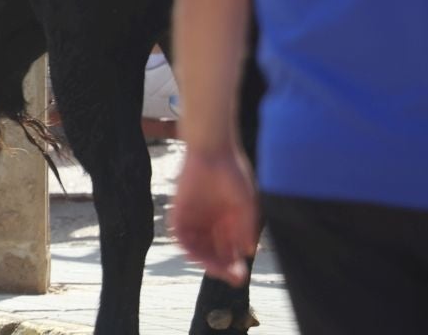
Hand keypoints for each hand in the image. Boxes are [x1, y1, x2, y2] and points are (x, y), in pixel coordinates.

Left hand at [171, 146, 259, 285]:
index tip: (241, 276)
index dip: (234, 265)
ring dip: (207, 262)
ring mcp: (195, 218)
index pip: (229, 251)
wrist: (213, 150)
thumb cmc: (234, 173)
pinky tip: (198, 256)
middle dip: (223, 267)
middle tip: (233, 277)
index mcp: (229, 223)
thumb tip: (248, 253)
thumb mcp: (247, 205)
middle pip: (214, 253)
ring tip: (219, 269)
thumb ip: (246, 228)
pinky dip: (188, 248)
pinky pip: (180, 236)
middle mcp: (212, 223)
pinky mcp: (179, 211)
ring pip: (198, 249)